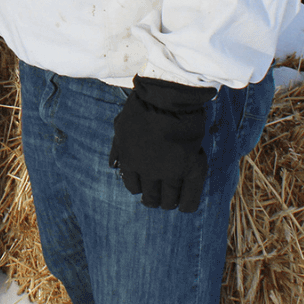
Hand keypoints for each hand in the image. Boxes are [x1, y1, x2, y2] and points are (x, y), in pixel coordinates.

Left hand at [109, 76, 218, 212]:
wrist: (167, 96)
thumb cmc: (143, 106)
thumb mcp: (121, 126)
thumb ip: (117, 147)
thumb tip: (113, 166)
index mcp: (129, 160)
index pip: (132, 185)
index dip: (139, 187)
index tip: (144, 185)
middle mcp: (147, 171)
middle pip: (150, 196)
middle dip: (153, 199)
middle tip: (157, 199)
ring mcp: (170, 171)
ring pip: (169, 199)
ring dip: (170, 202)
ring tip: (172, 202)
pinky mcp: (190, 167)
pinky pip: (190, 195)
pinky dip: (188, 204)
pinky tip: (186, 207)